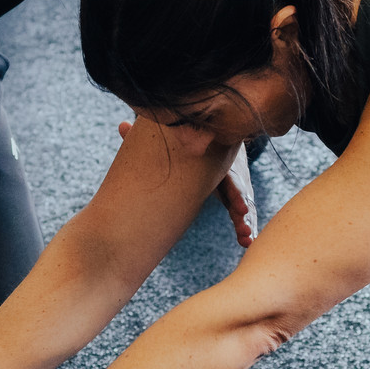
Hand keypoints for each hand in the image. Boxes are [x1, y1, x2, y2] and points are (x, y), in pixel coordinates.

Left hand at [118, 120, 255, 249]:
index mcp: (215, 159)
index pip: (224, 171)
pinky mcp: (234, 199)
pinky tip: (246, 242)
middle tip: (243, 215)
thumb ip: (153, 137)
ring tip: (246, 236)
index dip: (232, 185)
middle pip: (236, 188)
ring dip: (243, 221)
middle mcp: (228, 173)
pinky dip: (244, 227)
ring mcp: (233, 188)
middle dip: (240, 202)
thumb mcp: (178, 138)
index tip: (235, 200)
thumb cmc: (192, 140)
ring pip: (242, 205)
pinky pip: (241, 215)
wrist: (220, 139)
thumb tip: (122, 126)